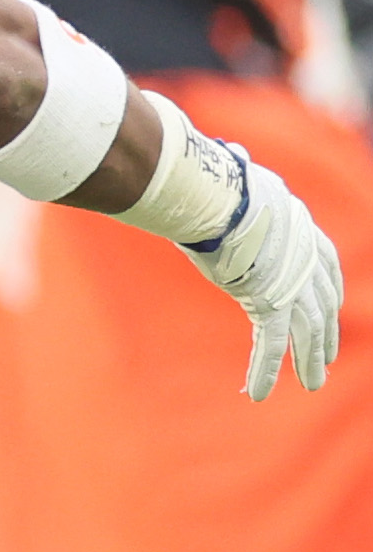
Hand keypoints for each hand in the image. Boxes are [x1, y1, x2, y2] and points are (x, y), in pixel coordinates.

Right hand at [182, 148, 343, 399]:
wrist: (220, 194)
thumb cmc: (221, 184)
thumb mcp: (244, 182)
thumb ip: (244, 186)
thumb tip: (228, 158)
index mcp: (305, 232)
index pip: (328, 271)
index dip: (330, 296)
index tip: (330, 313)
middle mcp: (307, 261)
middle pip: (324, 307)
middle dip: (327, 336)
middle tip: (326, 360)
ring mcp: (291, 284)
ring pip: (306, 332)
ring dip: (308, 361)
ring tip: (311, 383)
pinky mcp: (267, 302)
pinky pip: (268, 343)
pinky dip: (265, 370)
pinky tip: (258, 393)